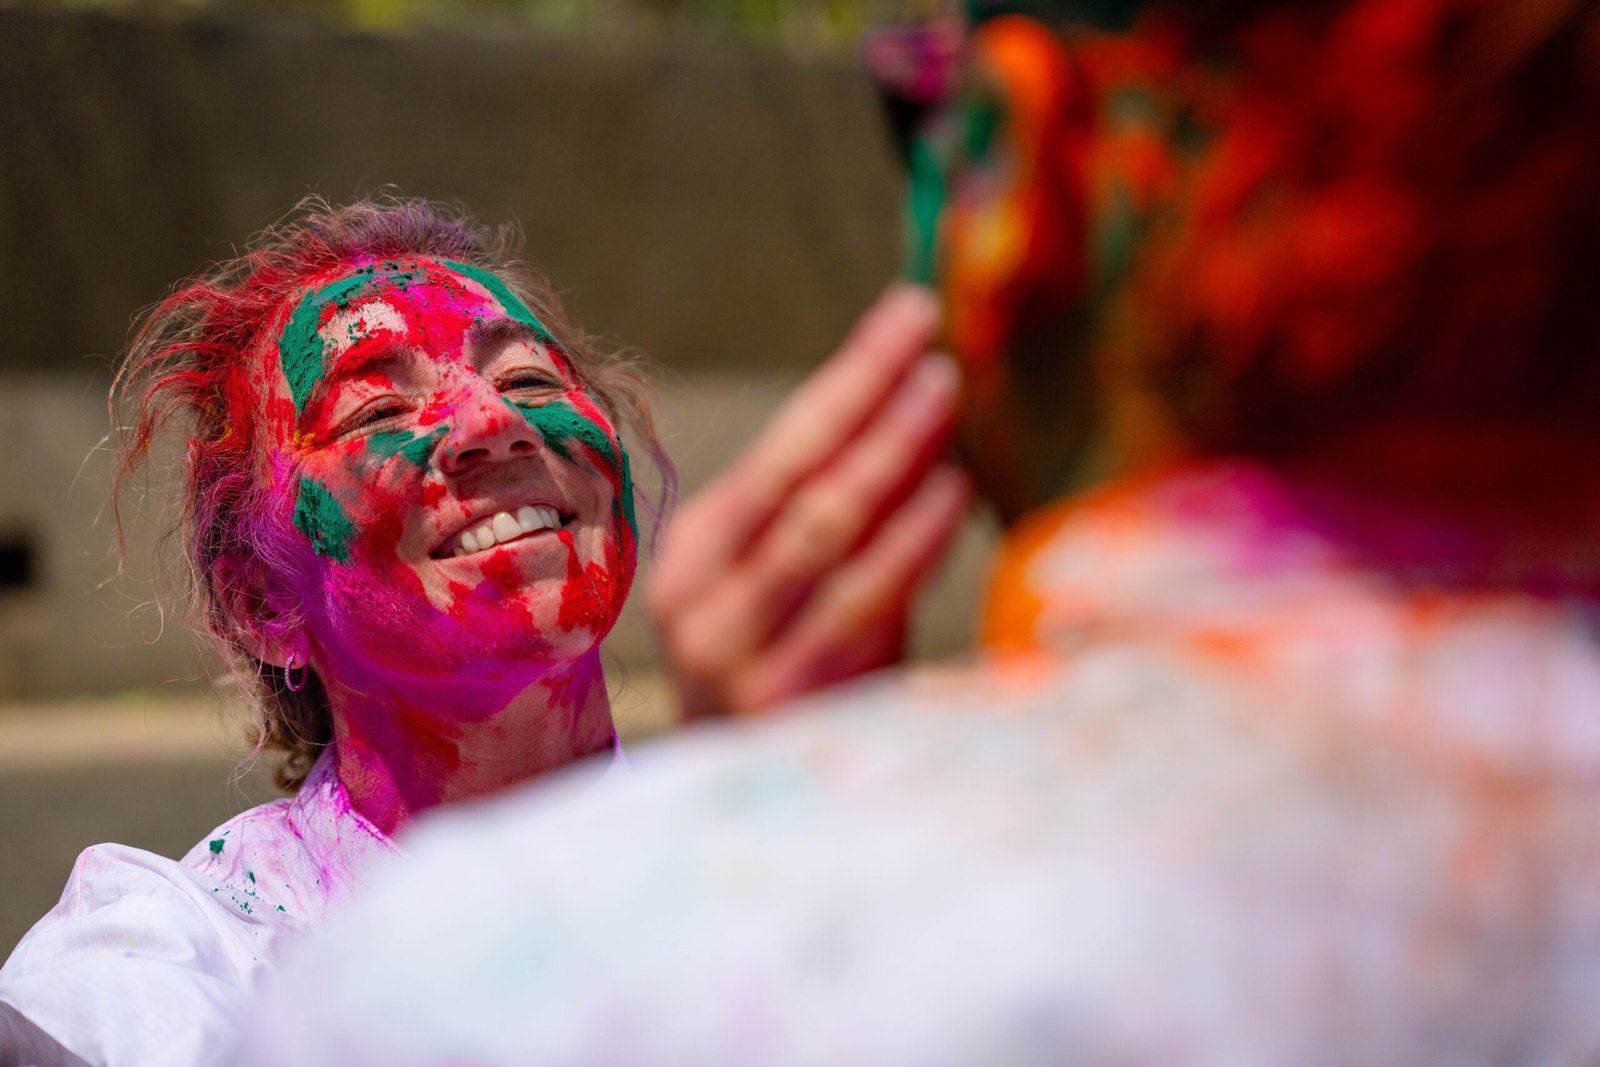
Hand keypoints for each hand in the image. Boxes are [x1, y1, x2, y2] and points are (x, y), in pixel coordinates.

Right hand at [650, 284, 971, 718]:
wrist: (742, 808)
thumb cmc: (794, 680)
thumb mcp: (795, 588)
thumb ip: (839, 510)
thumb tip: (923, 406)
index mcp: (694, 556)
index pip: (780, 448)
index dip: (848, 376)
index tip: (908, 314)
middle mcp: (700, 599)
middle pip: (797, 476)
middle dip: (870, 399)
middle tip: (935, 343)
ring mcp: (734, 653)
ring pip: (821, 530)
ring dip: (890, 454)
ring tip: (943, 397)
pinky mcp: (782, 700)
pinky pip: (857, 601)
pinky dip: (907, 540)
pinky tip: (948, 490)